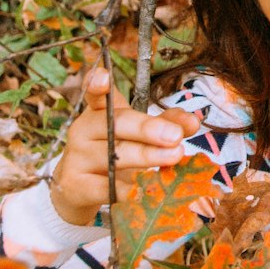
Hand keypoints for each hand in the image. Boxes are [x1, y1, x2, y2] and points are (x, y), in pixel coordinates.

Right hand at [48, 66, 201, 224]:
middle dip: (147, 128)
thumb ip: (166, 123)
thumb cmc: (114, 151)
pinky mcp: (76, 186)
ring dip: (146, 156)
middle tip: (175, 135)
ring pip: (113, 155)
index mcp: (98, 111)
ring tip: (173, 157)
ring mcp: (77, 158)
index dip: (97, 83)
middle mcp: (84, 130)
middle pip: (115, 124)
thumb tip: (193, 122)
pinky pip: (106, 188)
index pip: (94, 93)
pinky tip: (147, 191)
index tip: (104, 76)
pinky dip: (129, 190)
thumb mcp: (138, 134)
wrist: (80, 188)